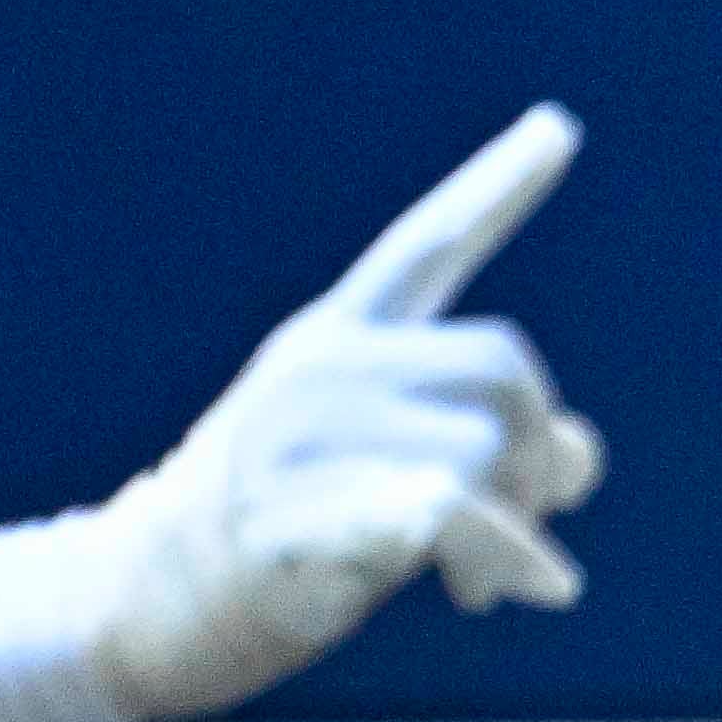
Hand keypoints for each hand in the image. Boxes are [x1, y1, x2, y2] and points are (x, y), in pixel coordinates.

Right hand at [83, 105, 605, 719]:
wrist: (142, 597)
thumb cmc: (279, 529)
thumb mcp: (382, 465)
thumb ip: (486, 441)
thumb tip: (578, 455)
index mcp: (335, 340)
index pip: (426, 247)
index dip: (497, 188)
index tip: (561, 124)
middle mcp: (318, 371)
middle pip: (501, 368)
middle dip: (539, 450)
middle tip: (524, 523)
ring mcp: (297, 442)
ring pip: (484, 452)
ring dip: (516, 536)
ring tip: (475, 584)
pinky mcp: (292, 524)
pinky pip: (426, 512)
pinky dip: (492, 547)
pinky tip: (530, 580)